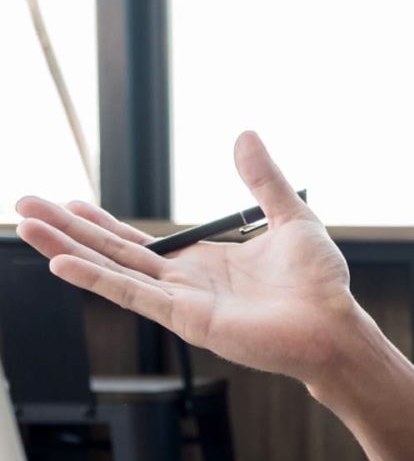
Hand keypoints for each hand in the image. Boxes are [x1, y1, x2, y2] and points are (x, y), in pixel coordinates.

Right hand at [14, 132, 363, 384]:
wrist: (335, 325)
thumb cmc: (319, 284)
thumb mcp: (291, 218)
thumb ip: (263, 179)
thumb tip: (245, 135)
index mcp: (204, 262)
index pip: (139, 241)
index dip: (102, 223)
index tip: (69, 203)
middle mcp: (186, 283)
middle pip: (113, 252)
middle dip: (68, 231)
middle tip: (24, 207)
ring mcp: (183, 303)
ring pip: (113, 271)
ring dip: (68, 250)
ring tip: (28, 228)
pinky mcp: (188, 320)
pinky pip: (135, 296)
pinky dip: (98, 280)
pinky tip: (63, 266)